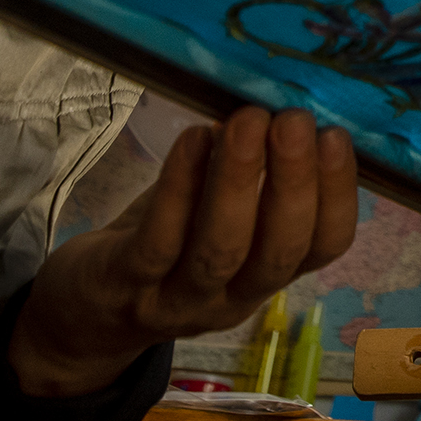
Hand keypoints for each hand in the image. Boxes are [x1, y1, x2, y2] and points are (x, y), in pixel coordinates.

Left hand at [9, 105, 358, 397]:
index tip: (335, 135)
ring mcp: (177, 298)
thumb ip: (246, 178)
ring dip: (239, 181)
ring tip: (249, 121)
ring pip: (220, 249)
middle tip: (295, 120)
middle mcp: (232, 298)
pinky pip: (157, 241)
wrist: (82, 316)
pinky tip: (193, 138)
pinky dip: (179, 187)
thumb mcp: (213, 218)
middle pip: (278, 251)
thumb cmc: (163, 248)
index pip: (322, 247)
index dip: (338, 194)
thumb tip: (275, 103)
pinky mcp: (124, 285)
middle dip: (294, 182)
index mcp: (266, 277)